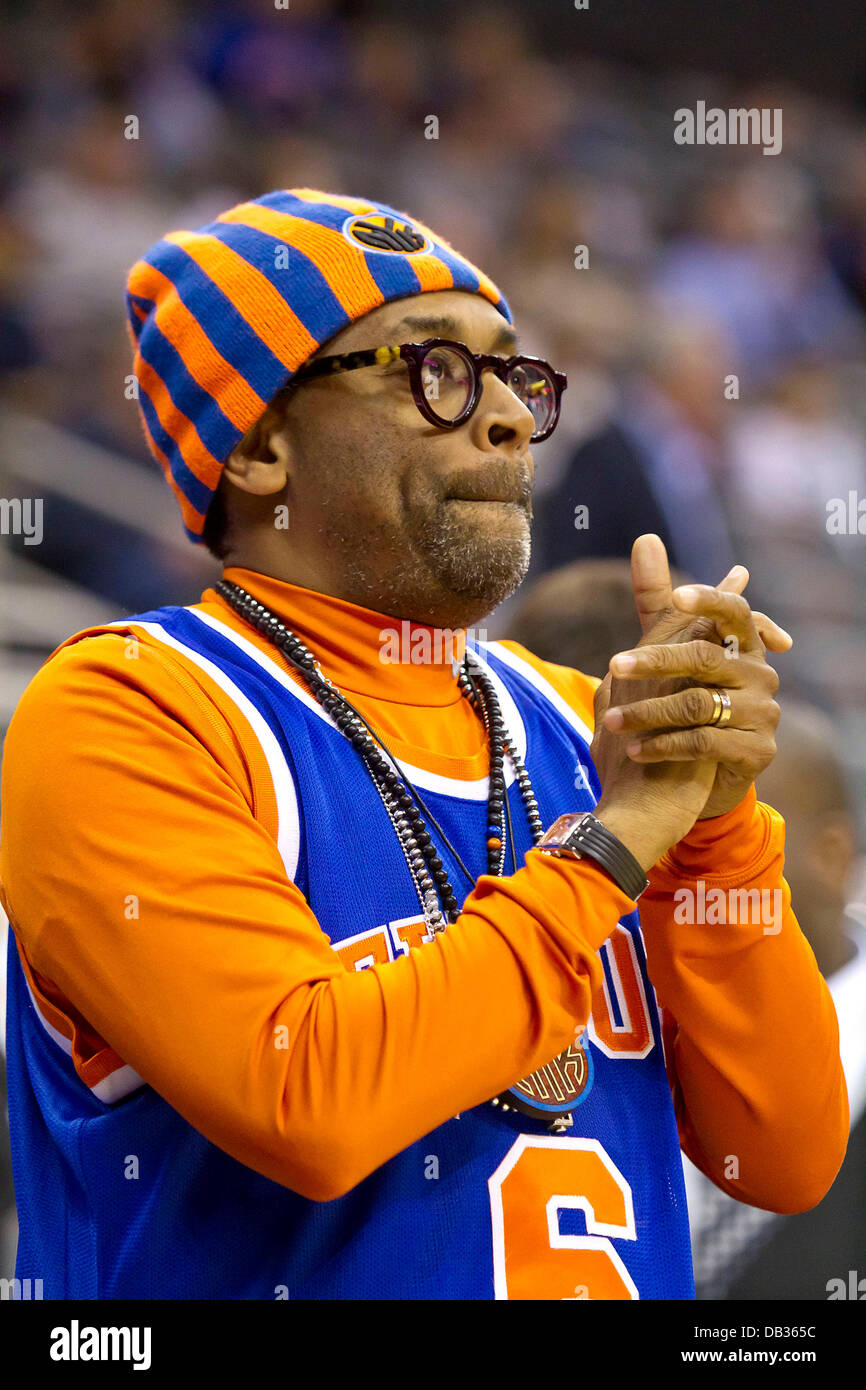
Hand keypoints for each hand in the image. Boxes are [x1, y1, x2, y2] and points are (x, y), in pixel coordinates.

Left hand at [600, 535, 790, 819]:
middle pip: (706, 658)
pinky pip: (704, 743)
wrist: (694, 775)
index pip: (735, 611)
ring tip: (610, 722)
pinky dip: (663, 746)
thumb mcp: (667, 648)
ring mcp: (763, 714)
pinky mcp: (758, 752)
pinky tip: (633, 752)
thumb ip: (656, 598)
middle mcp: (760, 675)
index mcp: (742, 644)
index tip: (677, 596)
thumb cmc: (681, 698)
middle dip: (656, 662)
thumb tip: (646, 538)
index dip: (709, 601)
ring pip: (698, 704)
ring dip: (648, 712)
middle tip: (613, 667)